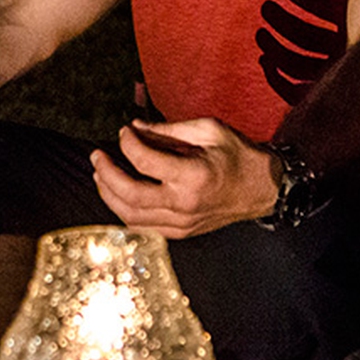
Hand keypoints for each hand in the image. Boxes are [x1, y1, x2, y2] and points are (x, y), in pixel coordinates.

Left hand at [90, 118, 279, 239]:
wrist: (263, 188)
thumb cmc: (238, 155)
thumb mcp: (208, 130)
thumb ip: (168, 129)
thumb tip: (135, 127)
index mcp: (193, 175)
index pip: (145, 162)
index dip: (127, 144)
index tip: (123, 132)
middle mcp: (185, 204)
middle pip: (130, 195)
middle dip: (106, 174)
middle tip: (97, 156)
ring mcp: (183, 223)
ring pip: (131, 217)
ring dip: (109, 195)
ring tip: (100, 174)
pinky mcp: (182, 233)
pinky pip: (143, 228)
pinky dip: (125, 212)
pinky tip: (117, 195)